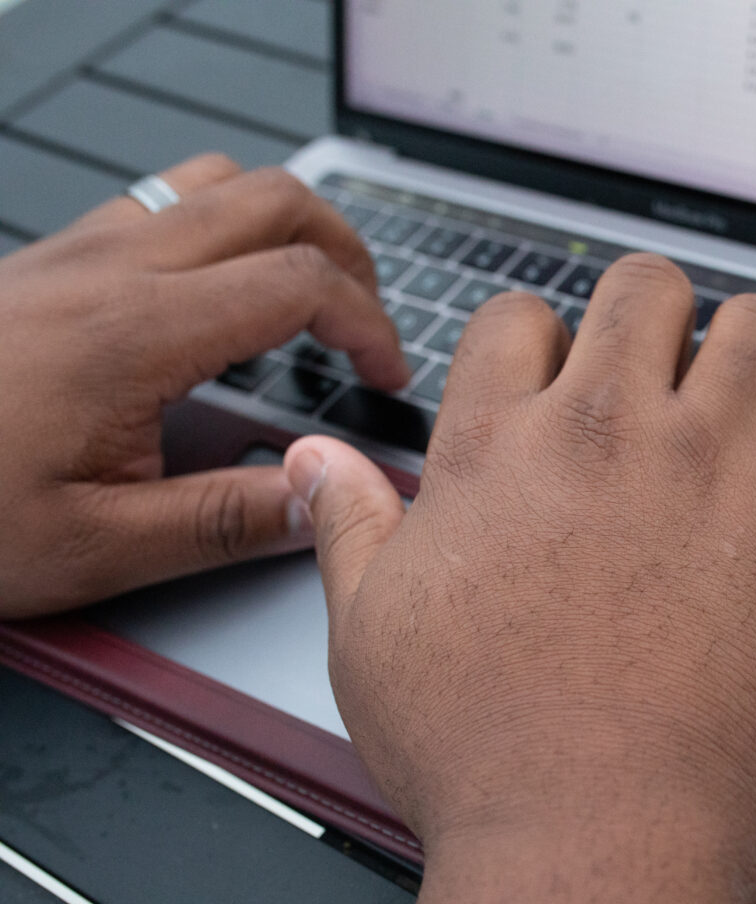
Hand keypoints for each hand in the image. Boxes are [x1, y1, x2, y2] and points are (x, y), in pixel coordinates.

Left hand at [0, 154, 406, 618]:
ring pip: (214, 179)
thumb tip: (320, 499)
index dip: (370, 322)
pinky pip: (158, 201)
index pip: (300, 282)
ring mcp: (73, 255)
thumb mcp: (96, 548)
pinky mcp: (47, 262)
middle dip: (346, 252)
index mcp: (135, 334)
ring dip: (284, 224)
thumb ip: (227, 520)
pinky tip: (217, 292)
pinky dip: (221, 225)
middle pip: (273, 200)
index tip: (384, 374)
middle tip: (367, 320)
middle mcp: (107, 271)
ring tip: (308, 290)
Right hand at [285, 254, 755, 903]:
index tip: (557, 375)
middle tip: (662, 363)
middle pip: (645, 291)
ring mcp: (717, 467)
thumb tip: (314, 461)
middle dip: (652, 313)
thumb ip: (352, 528)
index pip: (520, 319)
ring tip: (752, 393)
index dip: (540, 339)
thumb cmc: (484, 749)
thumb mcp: (372, 633)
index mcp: (502, 446)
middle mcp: (610, 432)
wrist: (595, 829)